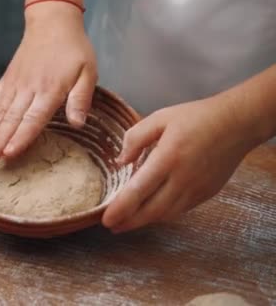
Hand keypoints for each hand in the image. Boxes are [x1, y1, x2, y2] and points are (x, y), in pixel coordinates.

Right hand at [0, 3, 96, 162]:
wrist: (52, 22)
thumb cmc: (73, 49)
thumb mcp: (88, 72)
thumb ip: (81, 99)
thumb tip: (78, 124)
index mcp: (49, 90)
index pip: (33, 119)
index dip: (20, 138)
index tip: (8, 153)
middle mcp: (28, 89)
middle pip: (11, 120)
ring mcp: (15, 84)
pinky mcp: (8, 80)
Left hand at [102, 95, 256, 232]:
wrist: (237, 123)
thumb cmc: (196, 118)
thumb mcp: (160, 118)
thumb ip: (135, 138)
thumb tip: (121, 161)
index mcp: (168, 158)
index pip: (139, 191)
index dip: (121, 208)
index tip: (106, 219)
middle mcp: (183, 179)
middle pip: (151, 210)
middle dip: (128, 222)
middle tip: (110, 225)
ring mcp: (197, 189)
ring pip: (166, 214)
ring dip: (144, 221)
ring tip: (125, 222)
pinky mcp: (206, 193)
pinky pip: (179, 210)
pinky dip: (161, 214)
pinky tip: (150, 212)